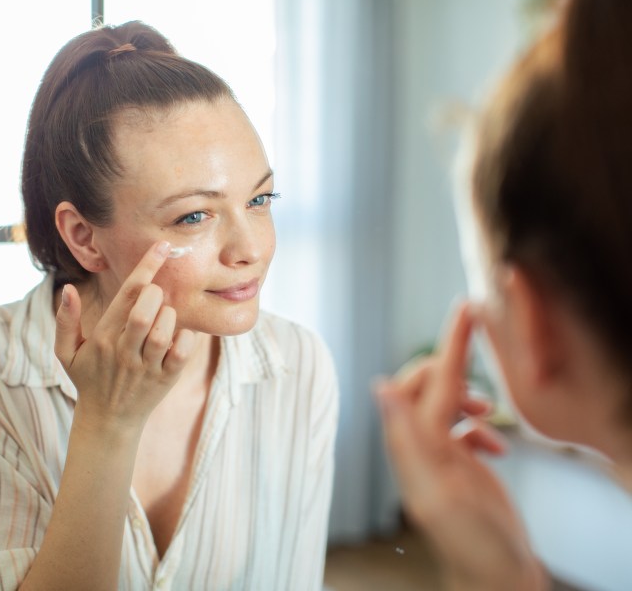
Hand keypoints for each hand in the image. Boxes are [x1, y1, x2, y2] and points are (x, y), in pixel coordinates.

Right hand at [54, 240, 194, 433]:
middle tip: (157, 295)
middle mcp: (124, 351)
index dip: (146, 266)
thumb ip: (66, 321)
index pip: (127, 295)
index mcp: (103, 337)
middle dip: (156, 293)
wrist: (108, 422)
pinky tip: (178, 336)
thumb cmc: (90, 378)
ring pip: (164, 332)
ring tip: (164, 317)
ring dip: (169, 316)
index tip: (162, 246)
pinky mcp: (166, 379)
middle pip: (144, 311)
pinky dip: (186, 338)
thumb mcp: (67, 353)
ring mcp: (147, 367)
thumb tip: (67, 289)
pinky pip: (183, 352)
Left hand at [376, 302, 548, 590]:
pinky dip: (477, 428)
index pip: (423, 383)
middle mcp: (418, 448)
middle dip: (451, 372)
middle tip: (479, 376)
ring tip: (488, 414)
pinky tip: (493, 445)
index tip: (465, 311)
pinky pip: (460, 429)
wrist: (496, 577)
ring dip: (466, 398)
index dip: (447, 347)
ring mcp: (436, 457)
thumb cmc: (474, 544)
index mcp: (412, 447)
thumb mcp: (440, 491)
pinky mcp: (455, 467)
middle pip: (425, 387)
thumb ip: (409, 440)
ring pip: (442, 404)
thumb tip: (380, 388)